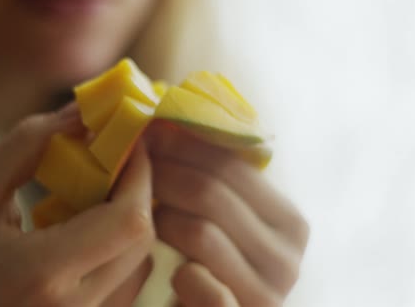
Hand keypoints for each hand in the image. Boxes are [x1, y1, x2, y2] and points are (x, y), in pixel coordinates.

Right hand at [0, 107, 155, 306]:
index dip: (139, 174)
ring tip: (97, 196)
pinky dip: (118, 249)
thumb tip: (82, 112)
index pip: (128, 219)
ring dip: (128, 220)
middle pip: (141, 240)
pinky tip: (87, 232)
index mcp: (43, 273)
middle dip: (137, 191)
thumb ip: (28, 144)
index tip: (127, 142)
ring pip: (139, 262)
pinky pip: (126, 284)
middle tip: (114, 161)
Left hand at [146, 122, 309, 306]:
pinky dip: (178, 272)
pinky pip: (199, 282)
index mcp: (288, 220)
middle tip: (126, 163)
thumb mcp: (224, 222)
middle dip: (161, 174)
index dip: (183, 145)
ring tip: (136, 211)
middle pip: (211, 193)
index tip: (146, 131)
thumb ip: (216, 183)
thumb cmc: (214, 269)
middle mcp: (288, 255)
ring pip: (200, 231)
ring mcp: (268, 291)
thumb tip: (172, 124)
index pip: (231, 164)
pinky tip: (169, 268)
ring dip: (159, 219)